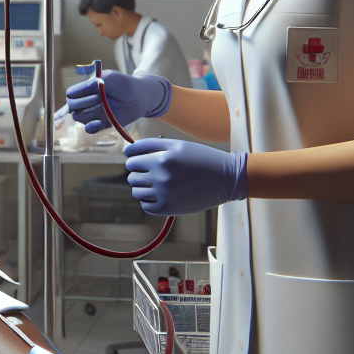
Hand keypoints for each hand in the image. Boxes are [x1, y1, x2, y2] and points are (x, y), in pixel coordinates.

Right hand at [66, 70, 170, 132]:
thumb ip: (93, 83)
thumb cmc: (124, 84)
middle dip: (84, 102)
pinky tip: (101, 121)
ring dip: (90, 113)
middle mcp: (87, 103)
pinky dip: (92, 126)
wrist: (140, 96)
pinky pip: (89, 129)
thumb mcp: (110, 78)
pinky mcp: (102, 124)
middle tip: (100, 97)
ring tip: (105, 106)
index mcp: (86, 90)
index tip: (90, 90)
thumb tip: (79, 92)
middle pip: (72, 107)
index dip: (76, 94)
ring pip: (79, 118)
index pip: (70, 94)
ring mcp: (94, 114)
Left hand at [125, 137, 246, 214]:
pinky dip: (150, 201)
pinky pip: (146, 206)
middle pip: (132, 177)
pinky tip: (163, 194)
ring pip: (137, 192)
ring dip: (144, 187)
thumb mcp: (177, 144)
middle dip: (140, 174)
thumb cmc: (200, 158)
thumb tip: (127, 151)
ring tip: (160, 183)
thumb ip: (150, 145)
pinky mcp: (169, 209)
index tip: (145, 161)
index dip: (136, 160)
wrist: (226, 178)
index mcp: (161, 159)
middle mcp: (160, 177)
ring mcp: (164, 194)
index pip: (131, 161)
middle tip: (156, 173)